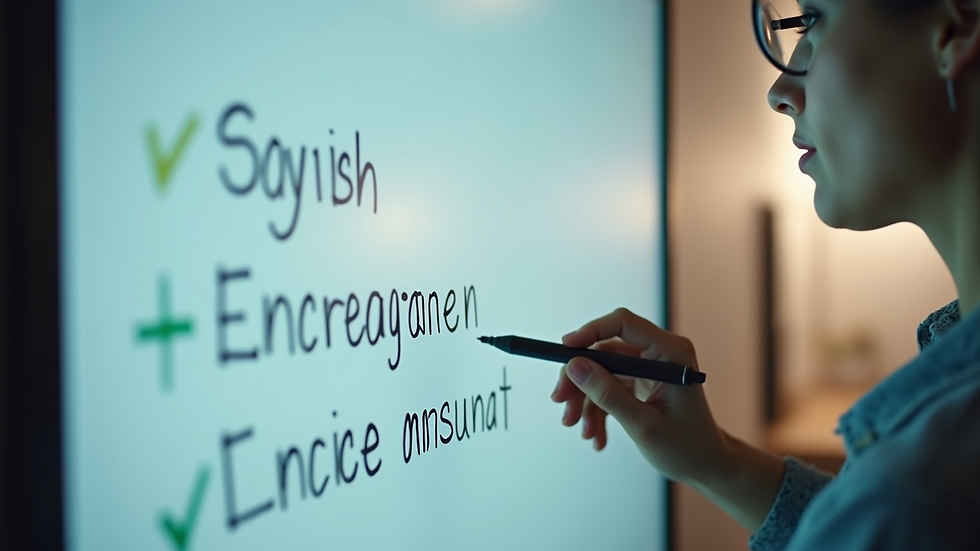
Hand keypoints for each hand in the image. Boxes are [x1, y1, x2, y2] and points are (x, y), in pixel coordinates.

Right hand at [551, 308, 728, 483]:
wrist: (705, 464)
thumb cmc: (686, 447)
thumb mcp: (643, 425)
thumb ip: (608, 394)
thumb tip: (575, 367)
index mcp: (670, 352)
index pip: (623, 323)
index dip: (590, 331)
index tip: (563, 350)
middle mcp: (659, 352)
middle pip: (605, 350)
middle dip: (580, 379)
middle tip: (561, 403)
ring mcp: (648, 366)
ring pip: (601, 371)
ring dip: (586, 401)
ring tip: (584, 432)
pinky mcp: (640, 380)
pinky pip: (608, 385)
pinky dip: (597, 409)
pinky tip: (596, 436)